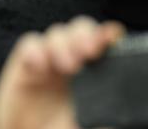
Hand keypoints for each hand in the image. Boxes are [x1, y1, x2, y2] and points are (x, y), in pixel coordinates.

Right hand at [0, 16, 124, 128]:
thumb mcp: (90, 126)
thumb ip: (106, 116)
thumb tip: (123, 113)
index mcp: (95, 74)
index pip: (104, 44)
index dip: (108, 34)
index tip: (112, 37)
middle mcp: (72, 62)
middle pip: (81, 29)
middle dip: (85, 35)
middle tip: (88, 51)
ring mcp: (48, 60)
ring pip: (57, 33)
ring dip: (63, 43)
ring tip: (66, 65)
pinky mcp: (24, 64)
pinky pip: (29, 43)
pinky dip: (34, 49)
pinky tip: (39, 65)